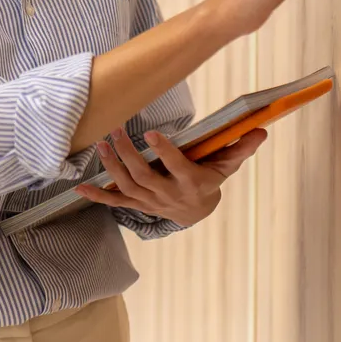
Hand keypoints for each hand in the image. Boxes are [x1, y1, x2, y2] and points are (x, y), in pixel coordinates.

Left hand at [74, 127, 267, 227]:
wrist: (196, 211)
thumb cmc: (210, 179)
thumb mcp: (227, 165)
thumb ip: (240, 148)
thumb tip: (261, 130)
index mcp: (190, 183)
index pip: (177, 168)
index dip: (164, 153)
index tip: (152, 134)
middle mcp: (168, 195)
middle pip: (145, 177)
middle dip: (128, 155)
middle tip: (116, 131)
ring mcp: (150, 202)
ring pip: (127, 187)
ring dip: (111, 168)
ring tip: (101, 145)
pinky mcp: (137, 204)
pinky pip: (114, 203)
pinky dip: (96, 196)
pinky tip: (79, 187)